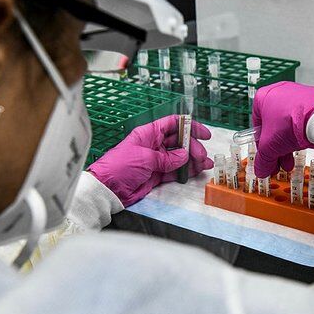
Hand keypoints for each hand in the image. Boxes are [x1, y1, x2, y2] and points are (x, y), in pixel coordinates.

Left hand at [88, 115, 212, 206]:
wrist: (108, 189)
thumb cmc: (120, 167)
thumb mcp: (145, 158)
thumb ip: (167, 158)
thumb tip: (184, 156)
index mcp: (149, 134)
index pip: (173, 124)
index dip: (190, 126)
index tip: (203, 134)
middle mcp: (154, 144)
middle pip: (179, 141)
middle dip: (193, 147)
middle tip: (202, 156)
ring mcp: (157, 160)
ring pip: (180, 157)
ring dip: (193, 160)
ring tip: (205, 165)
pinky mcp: (157, 174)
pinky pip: (175, 171)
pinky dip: (187, 171)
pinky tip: (197, 171)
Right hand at [252, 82, 313, 177]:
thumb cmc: (291, 123)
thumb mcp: (269, 147)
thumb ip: (263, 160)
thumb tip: (261, 170)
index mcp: (264, 97)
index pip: (257, 125)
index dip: (260, 145)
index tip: (266, 158)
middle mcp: (281, 92)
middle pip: (275, 126)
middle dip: (277, 149)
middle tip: (280, 164)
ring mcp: (299, 94)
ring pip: (290, 124)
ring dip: (289, 145)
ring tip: (293, 161)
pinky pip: (305, 119)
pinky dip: (303, 134)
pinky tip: (305, 146)